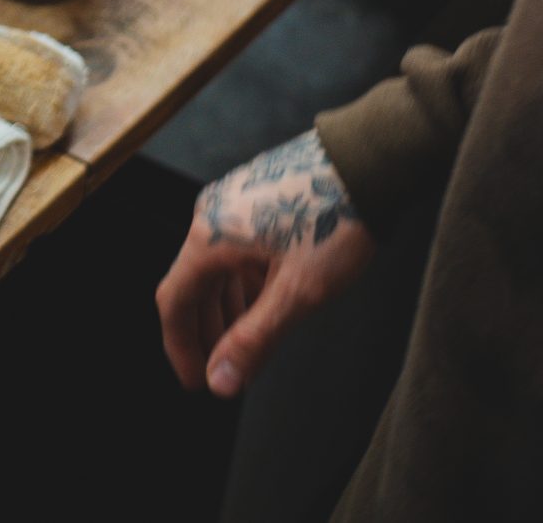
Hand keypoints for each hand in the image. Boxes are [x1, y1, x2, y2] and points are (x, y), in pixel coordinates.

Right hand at [155, 131, 374, 397]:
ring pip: (216, 268)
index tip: (198, 381)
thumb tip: (221, 382)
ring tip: (249, 343)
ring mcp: (231, 202)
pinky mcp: (252, 196)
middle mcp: (210, 215)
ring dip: (227, 309)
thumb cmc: (335, 221)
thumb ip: (254, 339)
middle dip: (206, 332)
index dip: (181, 346)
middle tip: (226, 370)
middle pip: (192, 284)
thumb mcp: (298, 292)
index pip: (174, 301)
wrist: (367, 160)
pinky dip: (242, 283)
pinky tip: (266, 302)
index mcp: (209, 236)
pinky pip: (234, 249)